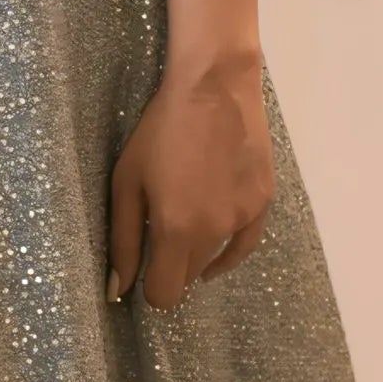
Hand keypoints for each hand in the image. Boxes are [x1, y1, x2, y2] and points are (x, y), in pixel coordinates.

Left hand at [107, 54, 275, 310]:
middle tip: (158, 230)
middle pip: (189, 277)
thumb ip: (123, 240)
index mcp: (177, 230)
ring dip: (196, 251)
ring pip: (214, 258)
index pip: (166, 293)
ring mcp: (243, 218)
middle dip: (170, 266)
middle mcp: (215, 232)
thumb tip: (119, 289)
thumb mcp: (127, 182)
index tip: (142, 267)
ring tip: (185, 211)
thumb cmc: (160, 131)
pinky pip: (244, 244)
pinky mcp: (263, 202)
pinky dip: (226, 250)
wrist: (214, 88)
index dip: (150, 287)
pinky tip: (214, 245)